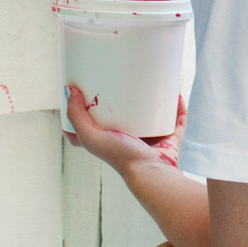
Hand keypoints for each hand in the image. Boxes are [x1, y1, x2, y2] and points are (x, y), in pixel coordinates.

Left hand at [64, 86, 185, 173]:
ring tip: (152, 79)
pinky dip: (177, 107)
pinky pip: (176, 119)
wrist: (150, 171)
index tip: (88, 89)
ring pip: (152, 114)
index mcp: (110, 140)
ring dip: (154, 98)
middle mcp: (129, 139)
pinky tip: (176, 91)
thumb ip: (76, 116)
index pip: (96, 124)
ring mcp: (150, 138)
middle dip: (125, 97)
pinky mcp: (169, 138)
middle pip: (125, 114)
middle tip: (121, 76)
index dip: (91, 107)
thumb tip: (69, 90)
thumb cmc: (119, 157)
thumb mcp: (91, 137)